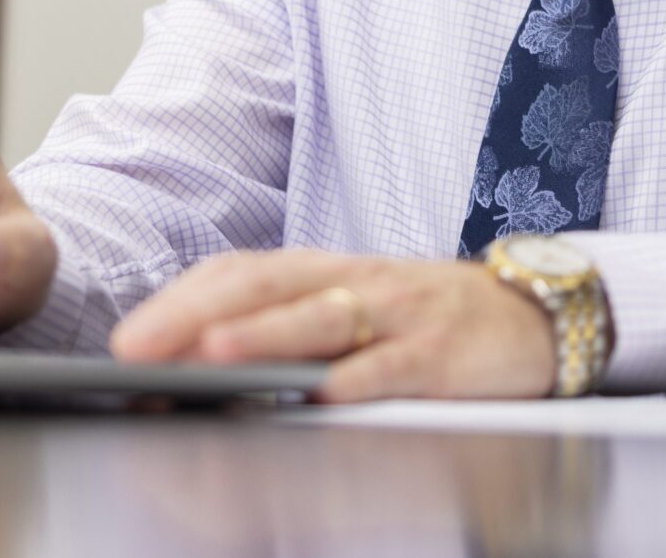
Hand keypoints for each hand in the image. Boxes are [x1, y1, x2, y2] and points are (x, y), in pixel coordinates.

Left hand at [109, 250, 554, 401]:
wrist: (535, 312)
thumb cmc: (427, 318)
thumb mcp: (353, 311)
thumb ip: (287, 330)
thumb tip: (195, 368)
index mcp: (326, 271)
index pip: (241, 271)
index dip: (182, 300)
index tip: (129, 337)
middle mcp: (356, 282)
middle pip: (267, 285)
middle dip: (196, 316)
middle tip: (138, 347)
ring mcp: (400, 314)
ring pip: (323, 317)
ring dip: (264, 335)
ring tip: (211, 355)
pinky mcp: (444, 353)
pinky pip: (395, 364)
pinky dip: (358, 377)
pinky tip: (324, 394)